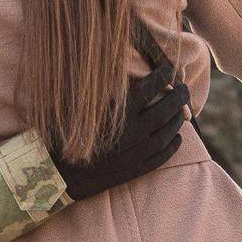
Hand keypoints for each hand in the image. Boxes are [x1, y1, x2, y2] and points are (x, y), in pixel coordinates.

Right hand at [54, 63, 190, 199]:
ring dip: (178, 120)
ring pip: (167, 133)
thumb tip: (118, 69)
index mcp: (119, 112)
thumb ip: (101, 88)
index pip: (151, 87)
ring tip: (183, 111)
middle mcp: (132, 132)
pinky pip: (161, 157)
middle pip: (166, 109)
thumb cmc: (63, 133)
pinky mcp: (135, 170)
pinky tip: (177, 138)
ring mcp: (136, 153)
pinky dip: (172, 146)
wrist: (55, 173)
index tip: (169, 68)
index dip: (163, 75)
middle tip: (186, 88)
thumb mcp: (79, 104)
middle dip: (180, 96)